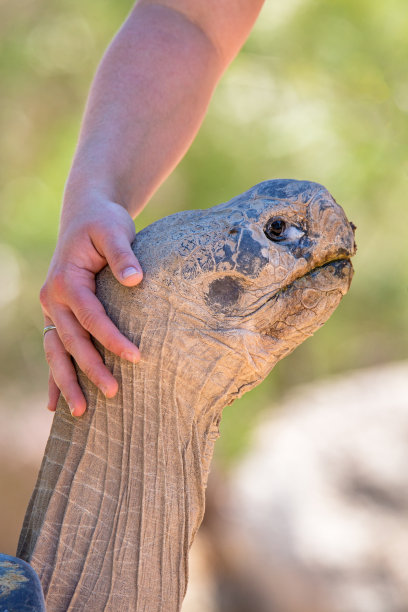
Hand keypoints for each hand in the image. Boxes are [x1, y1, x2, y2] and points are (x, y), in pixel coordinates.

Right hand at [40, 197, 141, 416]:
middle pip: (70, 341)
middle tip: (113, 393)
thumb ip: (122, 253)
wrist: (85, 216)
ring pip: (56, 351)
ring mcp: (53, 309)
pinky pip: (55, 349)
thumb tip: (135, 279)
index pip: (90, 317)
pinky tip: (56, 404)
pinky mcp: (59, 315)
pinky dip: (55, 376)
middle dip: (90, 369)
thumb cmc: (103, 223)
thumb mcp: (113, 229)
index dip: (112, 338)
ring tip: (81, 412)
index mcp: (66, 280)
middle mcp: (53, 298)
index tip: (136, 357)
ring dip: (66, 382)